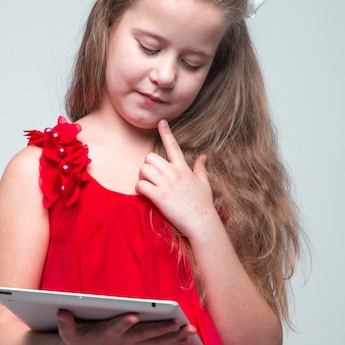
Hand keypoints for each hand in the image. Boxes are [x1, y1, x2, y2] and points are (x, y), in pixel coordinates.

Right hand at [57, 310, 196, 344]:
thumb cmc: (74, 339)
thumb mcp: (65, 332)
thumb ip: (64, 323)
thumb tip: (61, 312)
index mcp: (105, 334)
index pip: (115, 327)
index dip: (123, 323)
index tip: (133, 315)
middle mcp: (121, 340)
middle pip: (143, 334)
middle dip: (160, 329)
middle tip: (176, 323)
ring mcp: (130, 343)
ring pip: (154, 339)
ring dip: (172, 335)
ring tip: (190, 330)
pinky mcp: (135, 343)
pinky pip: (157, 341)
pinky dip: (171, 338)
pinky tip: (186, 334)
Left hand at [135, 119, 216, 237]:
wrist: (203, 223)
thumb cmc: (203, 205)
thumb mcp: (204, 183)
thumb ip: (200, 168)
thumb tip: (203, 156)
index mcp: (183, 168)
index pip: (173, 146)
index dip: (166, 132)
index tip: (161, 121)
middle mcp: (174, 173)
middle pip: (149, 157)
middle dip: (147, 167)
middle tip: (151, 178)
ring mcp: (166, 185)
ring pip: (143, 169)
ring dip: (142, 178)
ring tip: (148, 187)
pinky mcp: (160, 197)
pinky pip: (141, 186)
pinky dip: (139, 190)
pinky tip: (145, 194)